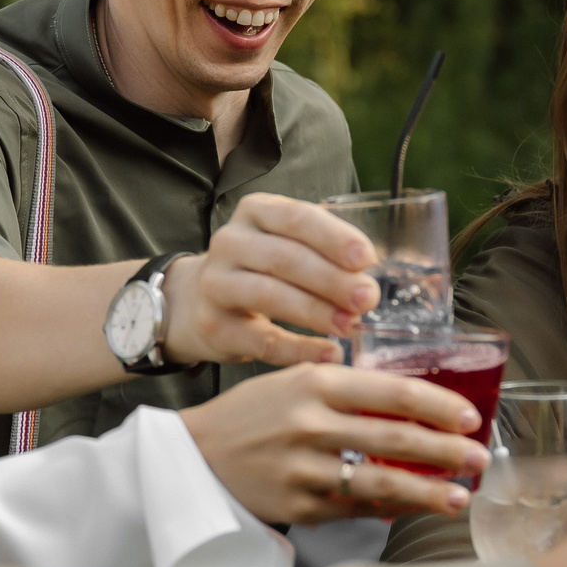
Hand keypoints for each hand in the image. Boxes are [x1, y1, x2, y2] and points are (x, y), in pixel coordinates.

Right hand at [160, 194, 379, 368]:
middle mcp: (230, 242)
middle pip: (284, 258)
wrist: (198, 299)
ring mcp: (216, 283)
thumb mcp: (286, 244)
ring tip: (350, 325)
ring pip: (269, 296)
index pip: (297, 218)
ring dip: (315, 312)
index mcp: (255, 212)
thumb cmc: (262, 268)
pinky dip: (299, 349)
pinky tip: (329, 354)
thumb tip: (368, 282)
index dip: (333, 238)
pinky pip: (261, 341)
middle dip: (331, 279)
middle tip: (367, 298)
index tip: (366, 259)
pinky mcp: (213, 325)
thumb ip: (324, 253)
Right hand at [178, 363, 483, 523]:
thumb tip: (413, 404)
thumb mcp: (294, 381)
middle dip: (446, 451)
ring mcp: (304, 468)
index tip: (470, 417)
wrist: (196, 456)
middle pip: (394, 438)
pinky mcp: (299, 504)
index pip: (392, 392)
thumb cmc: (252, 415)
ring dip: (427, 491)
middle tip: (478, 459)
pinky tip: (414, 508)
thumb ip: (347, 388)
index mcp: (316, 383)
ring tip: (459, 496)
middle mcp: (311, 423)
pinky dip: (390, 509)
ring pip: (380, 482)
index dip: (438, 406)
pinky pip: (356, 509)